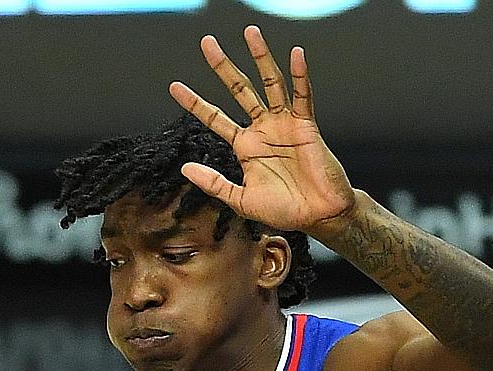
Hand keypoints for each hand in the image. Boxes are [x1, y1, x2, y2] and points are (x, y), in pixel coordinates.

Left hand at [169, 26, 356, 236]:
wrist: (318, 216)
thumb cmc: (283, 210)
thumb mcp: (240, 200)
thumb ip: (214, 183)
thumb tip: (185, 168)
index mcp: (244, 146)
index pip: (215, 117)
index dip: (195, 102)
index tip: (174, 86)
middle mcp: (262, 129)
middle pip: (239, 90)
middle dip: (223, 67)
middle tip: (207, 43)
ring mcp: (283, 123)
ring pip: (270, 83)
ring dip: (260, 58)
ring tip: (250, 32)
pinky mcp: (305, 125)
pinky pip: (302, 96)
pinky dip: (300, 75)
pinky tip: (295, 54)